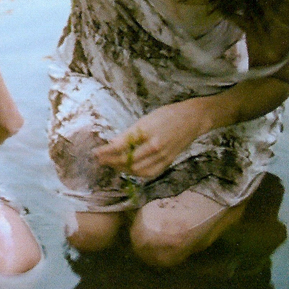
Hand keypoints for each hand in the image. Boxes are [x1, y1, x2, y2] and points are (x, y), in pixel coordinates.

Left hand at [93, 99, 208, 180]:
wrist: (192, 119)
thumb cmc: (167, 115)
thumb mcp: (145, 119)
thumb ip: (129, 133)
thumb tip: (112, 143)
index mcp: (147, 132)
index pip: (121, 146)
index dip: (106, 151)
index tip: (95, 152)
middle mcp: (154, 146)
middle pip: (128, 160)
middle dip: (111, 162)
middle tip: (99, 160)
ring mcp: (162, 156)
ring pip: (137, 170)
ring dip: (122, 169)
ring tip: (111, 165)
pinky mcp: (168, 162)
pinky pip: (150, 173)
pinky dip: (137, 173)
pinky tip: (128, 170)